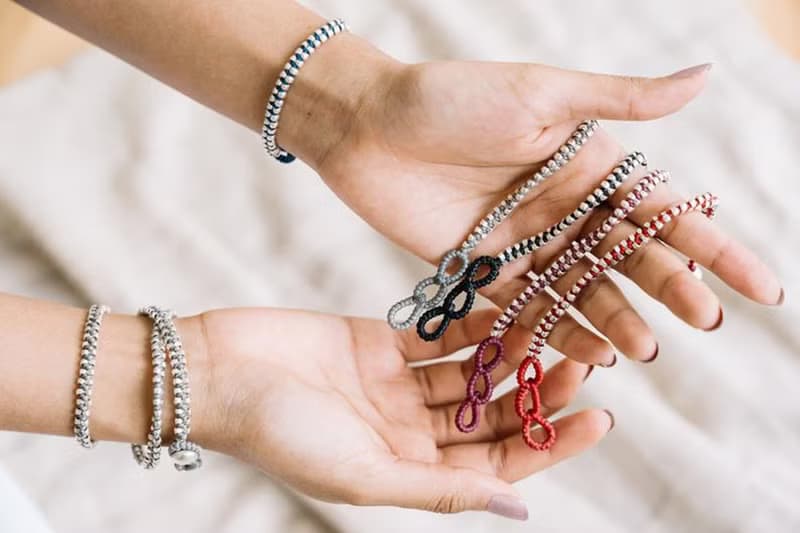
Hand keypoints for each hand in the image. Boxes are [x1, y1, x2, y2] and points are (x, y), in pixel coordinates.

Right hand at [193, 307, 610, 517]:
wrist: (218, 372)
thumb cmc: (279, 432)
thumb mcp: (362, 475)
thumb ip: (438, 491)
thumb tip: (516, 509)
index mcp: (407, 473)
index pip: (495, 465)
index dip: (547, 445)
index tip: (596, 420)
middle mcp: (408, 432)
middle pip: (490, 418)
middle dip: (538, 397)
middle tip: (585, 368)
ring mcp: (396, 387)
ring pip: (471, 374)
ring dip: (512, 359)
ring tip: (556, 336)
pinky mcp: (379, 344)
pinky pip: (438, 337)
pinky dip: (472, 327)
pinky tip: (508, 313)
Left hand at [307, 57, 782, 365]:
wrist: (367, 125)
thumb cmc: (451, 97)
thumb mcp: (542, 92)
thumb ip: (621, 101)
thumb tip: (705, 78)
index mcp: (588, 164)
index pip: (664, 213)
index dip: (715, 248)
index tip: (763, 286)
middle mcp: (563, 208)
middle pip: (629, 259)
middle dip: (670, 290)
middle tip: (705, 321)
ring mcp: (524, 242)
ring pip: (583, 291)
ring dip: (615, 320)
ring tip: (643, 350)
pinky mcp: (482, 269)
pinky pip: (528, 309)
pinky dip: (556, 331)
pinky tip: (588, 354)